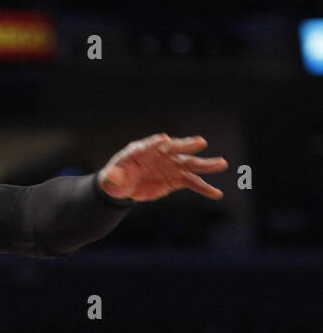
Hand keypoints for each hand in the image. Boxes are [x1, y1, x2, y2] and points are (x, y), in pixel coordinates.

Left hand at [98, 134, 226, 201]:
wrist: (124, 186)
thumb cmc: (116, 179)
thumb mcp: (110, 180)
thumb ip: (113, 178)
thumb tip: (111, 177)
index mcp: (141, 150)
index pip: (150, 144)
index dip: (156, 142)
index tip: (165, 139)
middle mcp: (160, 154)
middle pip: (175, 149)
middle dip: (187, 146)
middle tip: (200, 142)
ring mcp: (170, 166)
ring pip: (189, 164)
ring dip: (205, 165)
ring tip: (221, 164)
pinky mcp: (175, 180)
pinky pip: (192, 183)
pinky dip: (204, 188)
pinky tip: (216, 193)